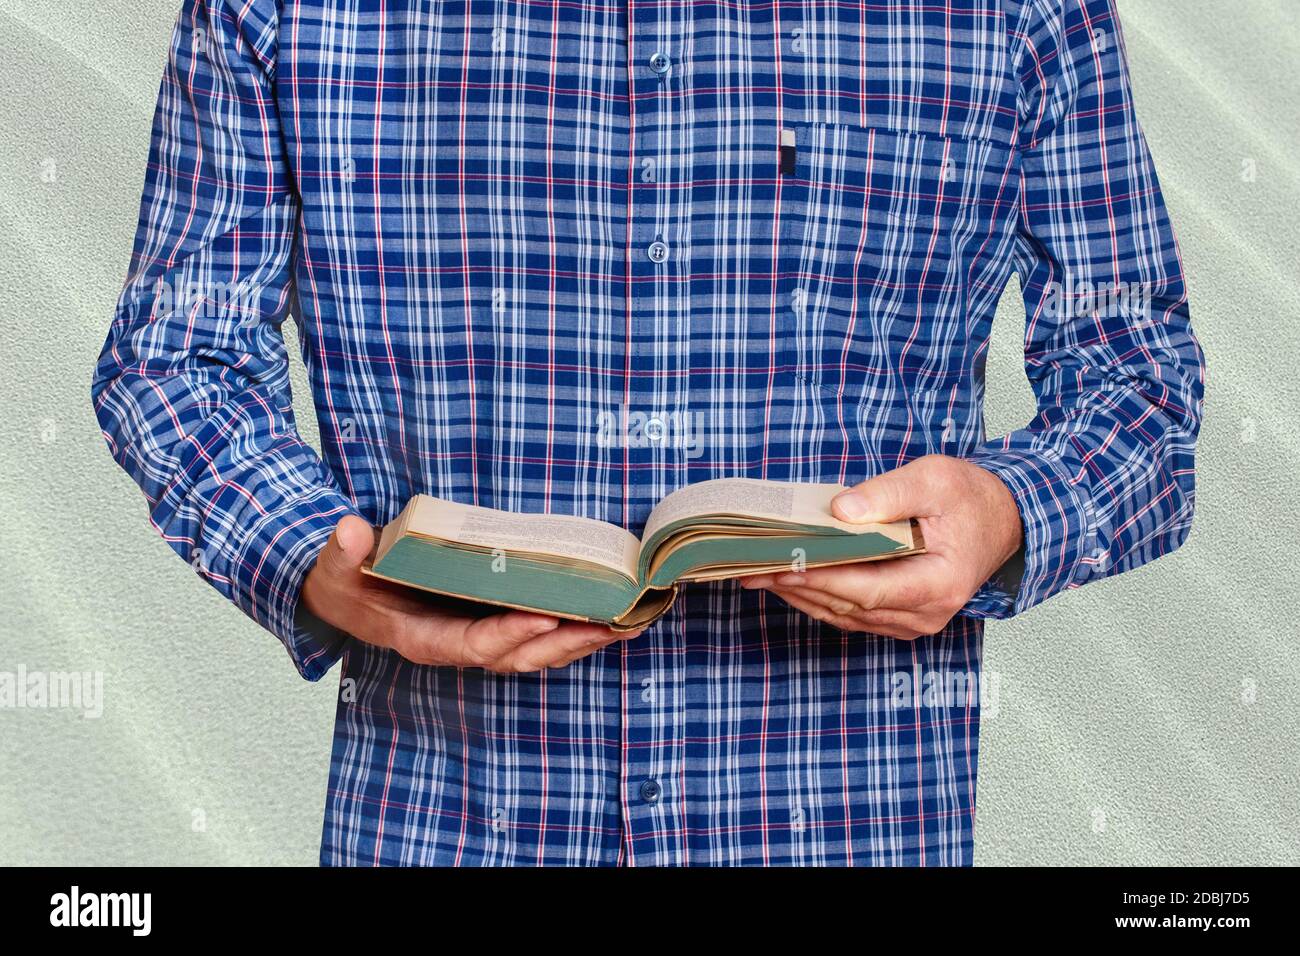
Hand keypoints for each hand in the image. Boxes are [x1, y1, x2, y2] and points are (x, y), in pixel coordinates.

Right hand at [301, 515, 642, 672]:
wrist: (347, 595)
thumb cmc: (347, 581)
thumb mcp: (336, 566)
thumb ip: (342, 551)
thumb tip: (349, 531)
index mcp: (421, 638)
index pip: (471, 643)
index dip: (508, 635)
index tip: (544, 619)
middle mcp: (455, 645)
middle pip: (516, 656)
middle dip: (561, 644)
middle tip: (605, 625)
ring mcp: (476, 637)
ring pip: (534, 652)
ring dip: (577, 641)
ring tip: (620, 624)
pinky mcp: (490, 624)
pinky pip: (536, 637)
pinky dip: (571, 629)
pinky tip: (605, 616)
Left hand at [740, 455, 1022, 638]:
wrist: (1004, 521)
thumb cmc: (971, 498)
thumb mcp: (934, 479)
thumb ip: (889, 494)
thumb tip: (842, 511)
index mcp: (939, 583)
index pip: (867, 588)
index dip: (820, 580)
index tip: (779, 568)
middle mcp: (926, 613)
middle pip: (848, 606)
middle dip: (796, 587)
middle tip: (749, 568)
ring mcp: (914, 621)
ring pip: (845, 614)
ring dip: (801, 596)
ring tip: (757, 573)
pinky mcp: (901, 617)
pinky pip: (852, 613)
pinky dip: (819, 597)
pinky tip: (789, 580)